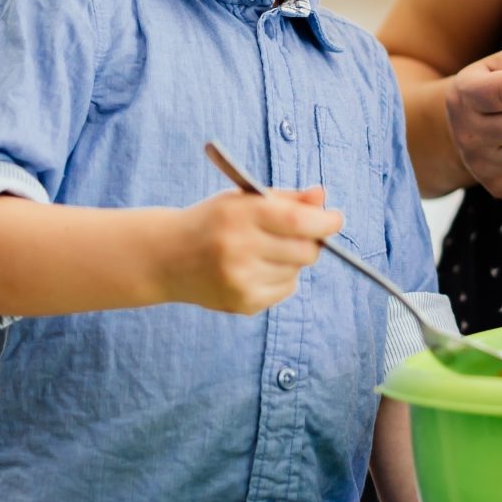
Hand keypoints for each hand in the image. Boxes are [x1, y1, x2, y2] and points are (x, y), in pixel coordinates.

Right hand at [163, 186, 339, 313]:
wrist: (167, 257)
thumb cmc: (213, 222)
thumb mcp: (244, 200)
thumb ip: (286, 199)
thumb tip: (322, 197)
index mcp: (240, 215)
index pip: (299, 222)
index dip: (325, 221)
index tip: (334, 219)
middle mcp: (239, 249)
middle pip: (306, 251)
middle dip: (310, 242)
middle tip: (298, 234)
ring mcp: (240, 280)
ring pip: (296, 272)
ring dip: (290, 261)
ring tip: (262, 251)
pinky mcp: (242, 303)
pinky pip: (284, 290)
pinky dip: (279, 279)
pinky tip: (254, 269)